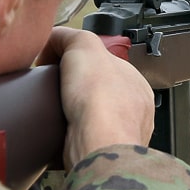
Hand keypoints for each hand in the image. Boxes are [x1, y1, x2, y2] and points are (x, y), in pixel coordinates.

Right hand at [42, 27, 153, 167]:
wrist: (97, 146)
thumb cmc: (101, 101)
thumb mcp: (83, 45)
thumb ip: (70, 36)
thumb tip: (55, 40)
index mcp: (134, 82)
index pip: (104, 63)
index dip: (77, 60)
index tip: (59, 63)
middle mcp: (130, 110)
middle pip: (95, 90)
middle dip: (74, 88)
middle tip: (54, 86)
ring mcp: (116, 133)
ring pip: (88, 117)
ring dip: (69, 112)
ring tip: (55, 108)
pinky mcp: (100, 153)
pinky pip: (78, 139)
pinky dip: (65, 133)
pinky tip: (59, 128)